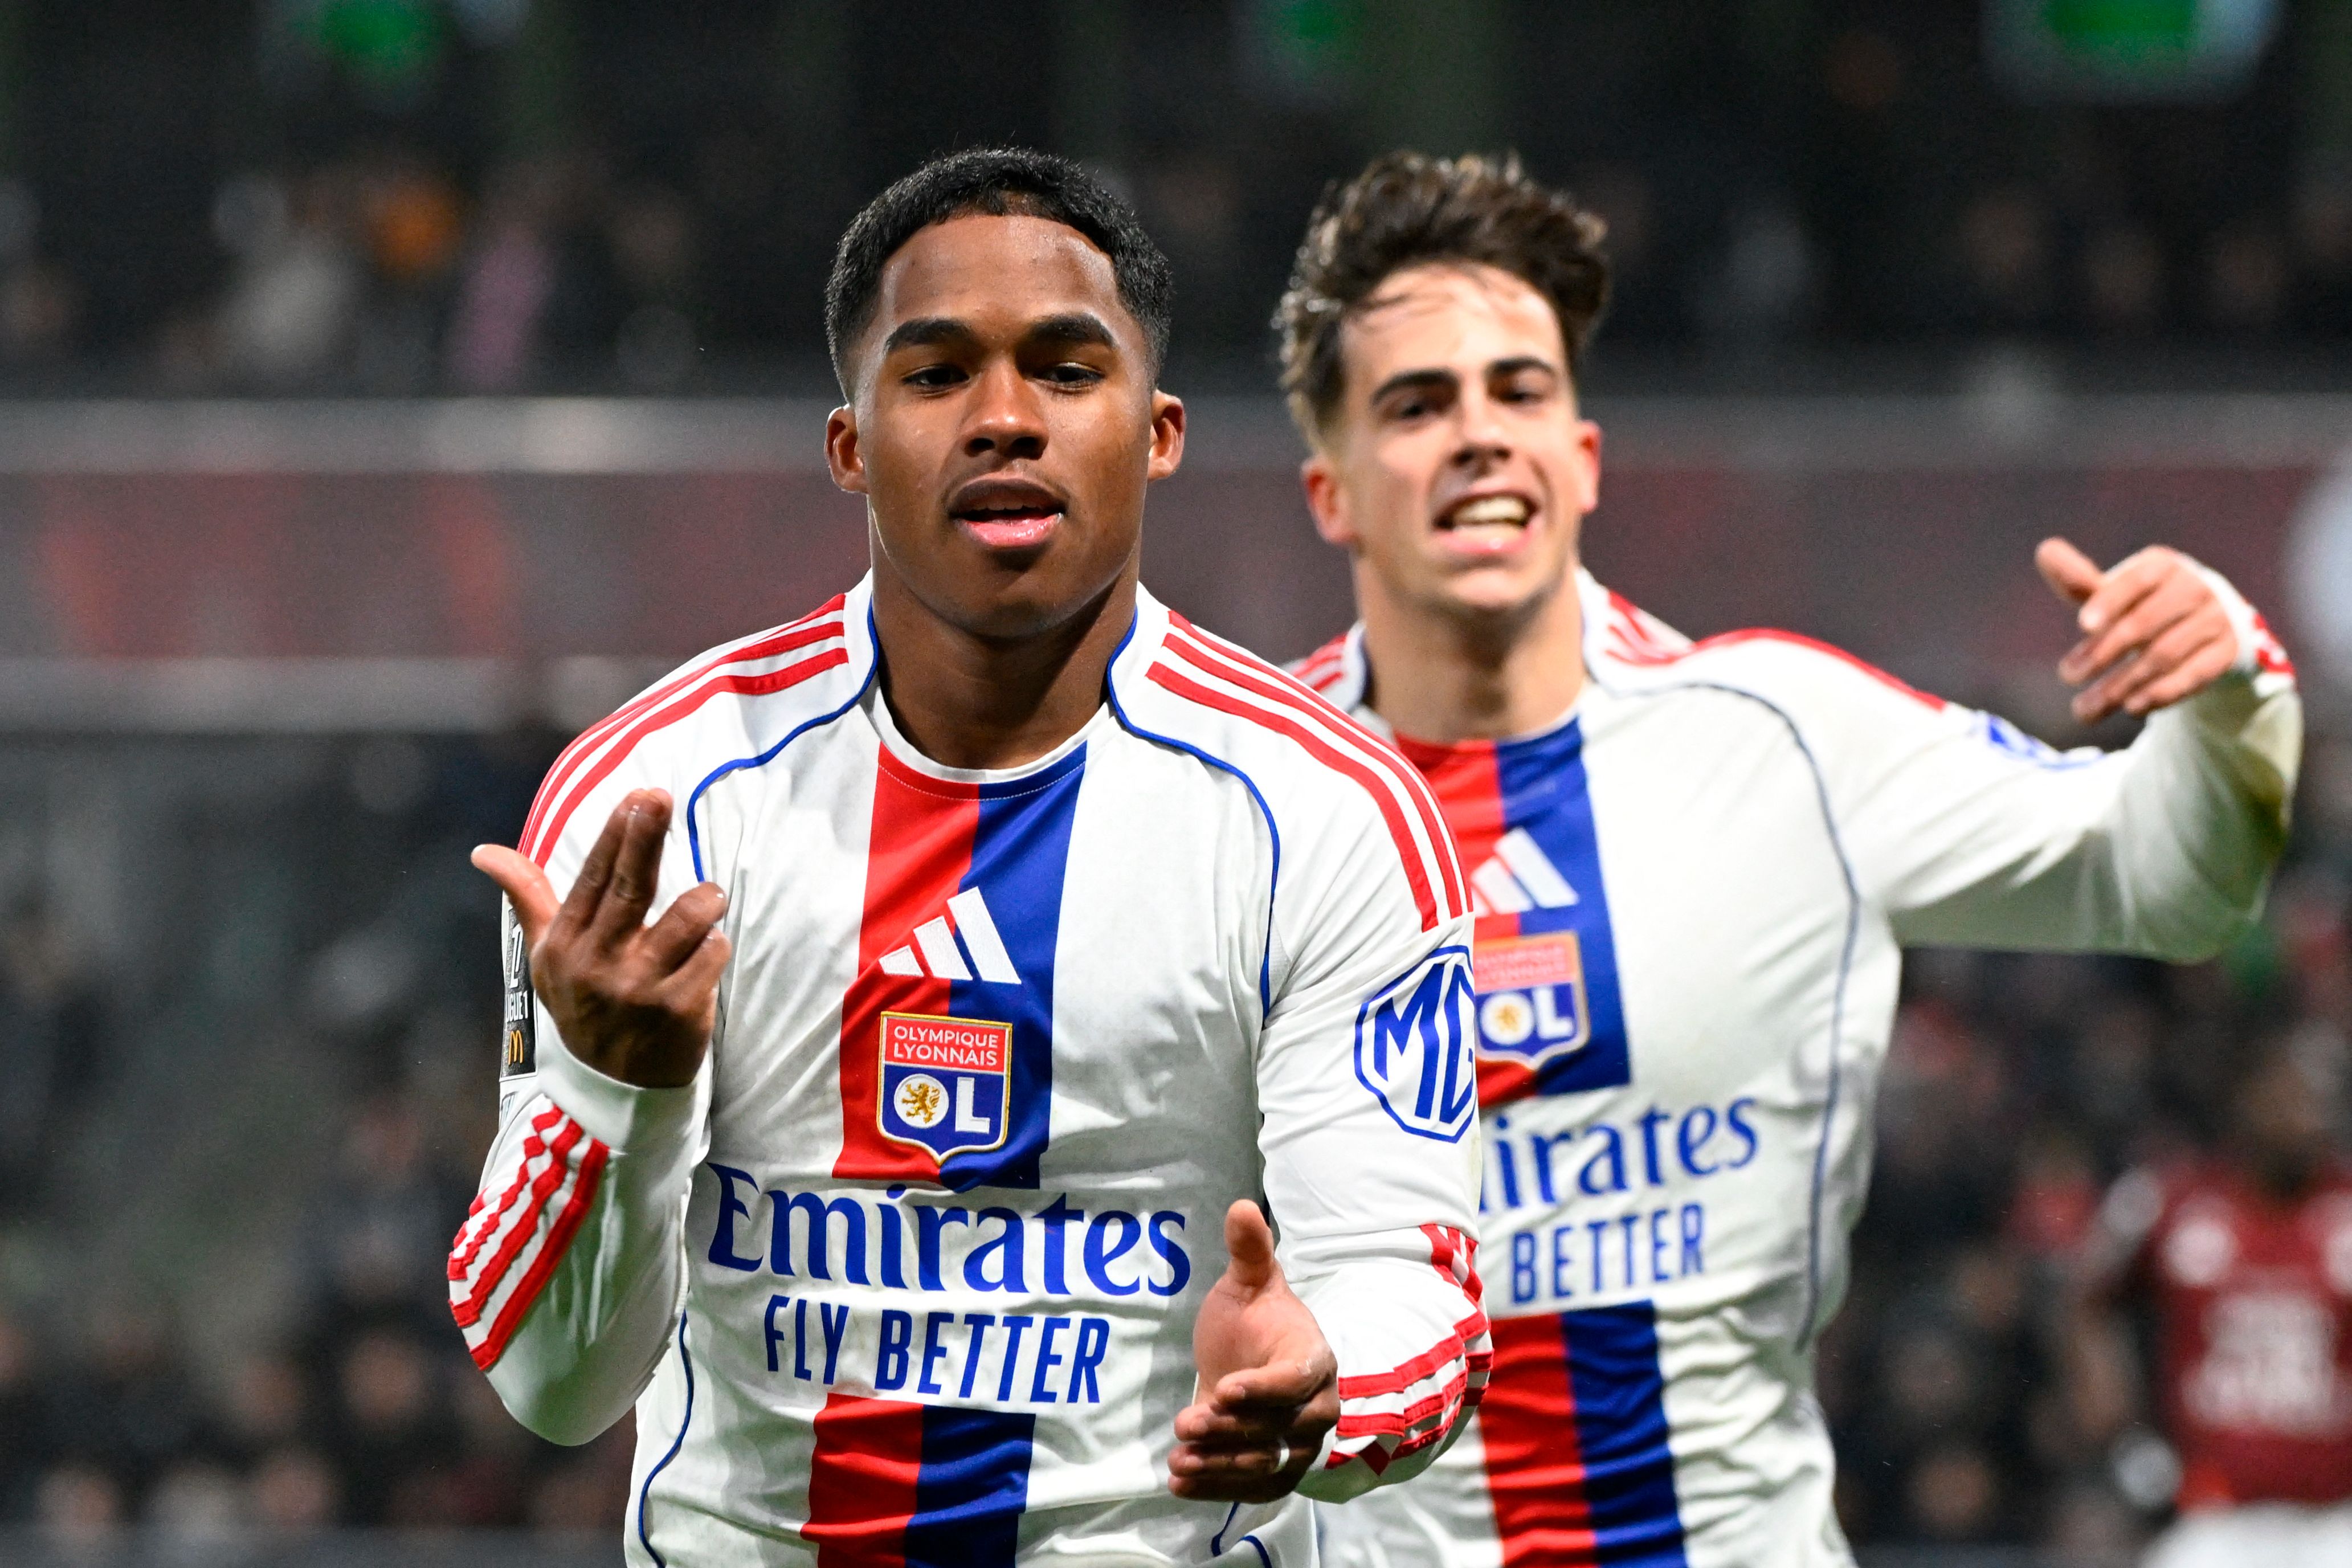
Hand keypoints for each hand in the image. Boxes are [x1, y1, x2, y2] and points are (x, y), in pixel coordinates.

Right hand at [472, 789, 729, 1088]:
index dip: (615, 835)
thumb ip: (528, 898)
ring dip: (704, 899)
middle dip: (646, 838)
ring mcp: (640, 989)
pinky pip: (713, 954)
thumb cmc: (583, 1004)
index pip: (591, 879)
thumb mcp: (547, 956)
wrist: (612, 1088)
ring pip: (687, 919)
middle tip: (660, 797)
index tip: (636, 796)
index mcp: (566, 946)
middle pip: (629, 888)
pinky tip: (706, 953)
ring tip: (707, 897)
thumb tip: (483, 852)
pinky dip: (716, 945)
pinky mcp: (679, 1011)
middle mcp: (599, 966)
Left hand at [1167, 1201, 1338, 1502]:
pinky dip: (1218, 1488)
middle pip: (1281, 1429)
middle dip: (1232, 1430)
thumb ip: (1249, 1251)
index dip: (1262, 1389)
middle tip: (1185, 1422)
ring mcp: (1300, 1444)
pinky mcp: (1280, 1472)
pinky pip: (1255, 1488)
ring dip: (1221, 1465)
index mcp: (1313, 1357)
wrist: (1259, 1362)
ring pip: (1268, 1463)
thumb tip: (1241, 1205)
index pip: (1295, 1379)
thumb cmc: (1256, 1320)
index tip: (1222, 1390)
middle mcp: (1316, 1406)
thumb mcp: (1249, 1284)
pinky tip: (1180, 1482)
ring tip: (1178, 1459)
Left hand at [2035, 538, 2239, 723]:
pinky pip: (2194, 675)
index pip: (2137, 580)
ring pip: (2164, 655)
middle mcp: (2194, 589)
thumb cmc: (2143, 605)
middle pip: (2145, 623)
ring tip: (2086, 707)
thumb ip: (2079, 580)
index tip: (2082, 625)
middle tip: (2066, 676)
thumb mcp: (2113, 592)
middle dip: (2102, 653)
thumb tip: (2044, 550)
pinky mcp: (2227, 653)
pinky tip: (2130, 708)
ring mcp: (2215, 620)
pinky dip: (2161, 693)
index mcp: (2163, 567)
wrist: (2205, 624)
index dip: (2110, 601)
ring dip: (2121, 684)